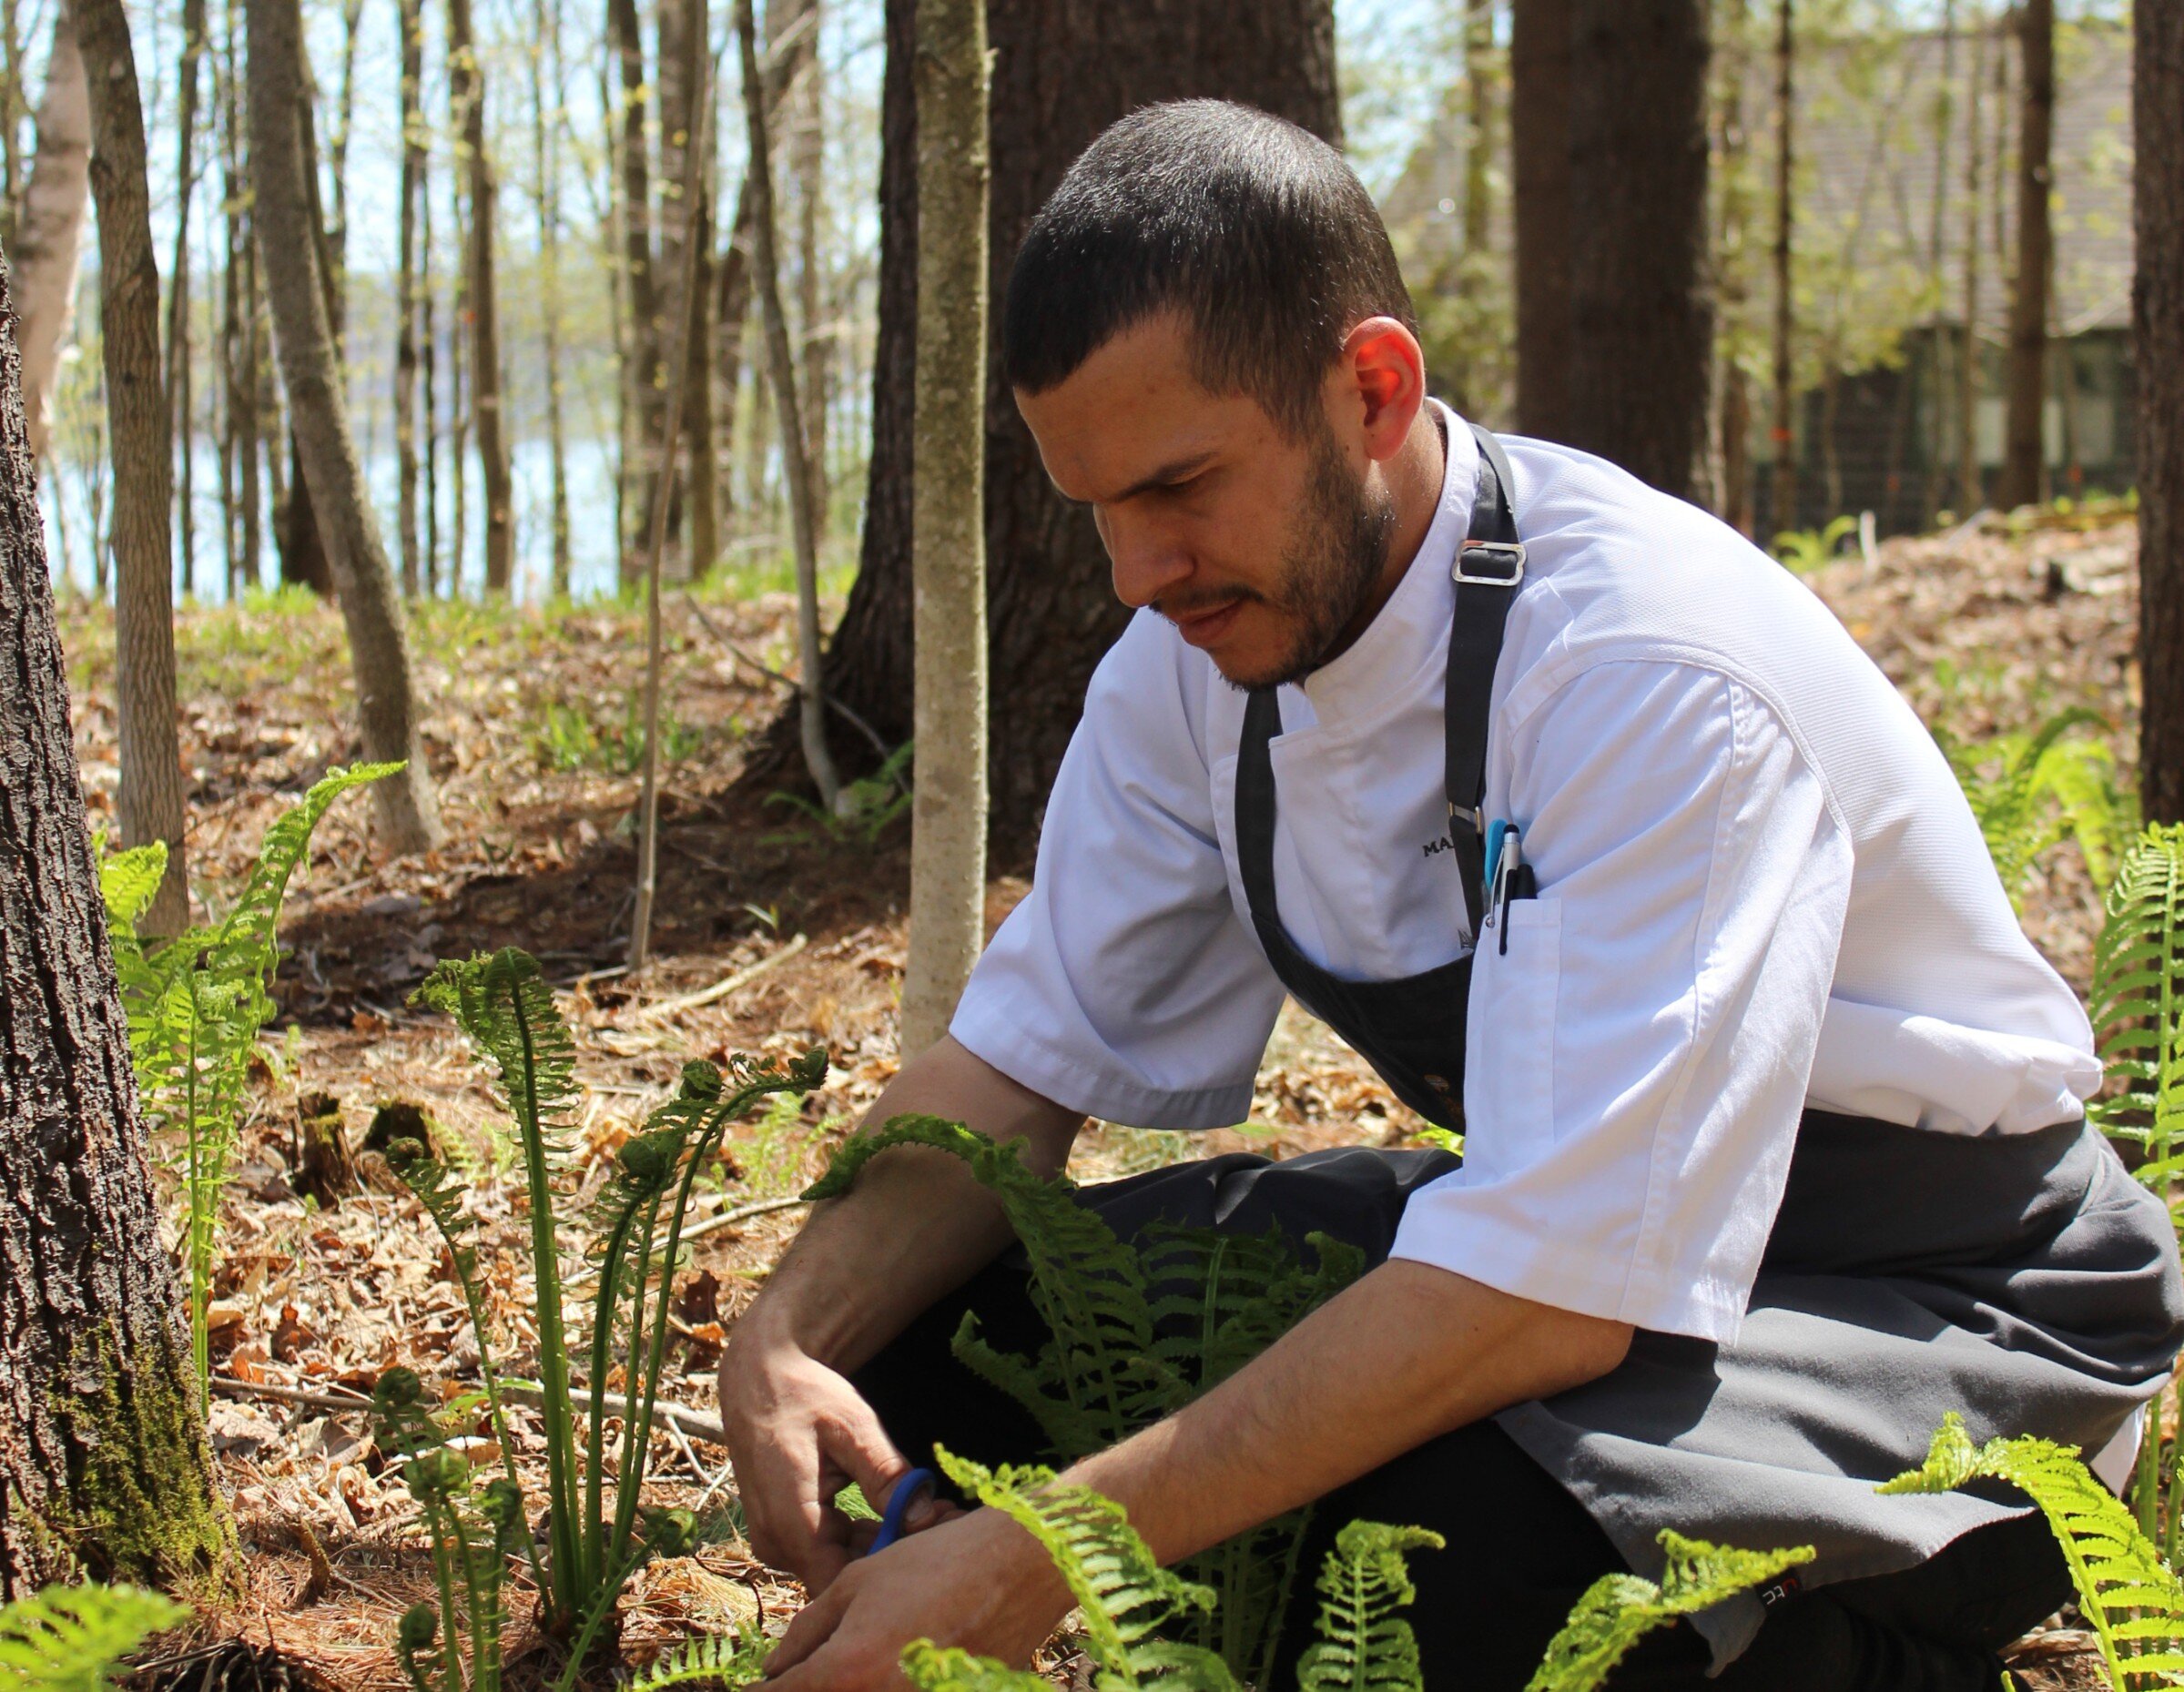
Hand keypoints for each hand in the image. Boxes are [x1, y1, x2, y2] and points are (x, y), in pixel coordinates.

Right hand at [719, 1327, 929, 1590]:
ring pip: (839, 1563)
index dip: (893, 1569)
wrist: (758, 1381)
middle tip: (950, 1519)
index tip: (939, 1542)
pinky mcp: (784, 1535)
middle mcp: (777, 1545)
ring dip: (882, 1544)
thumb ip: (885, 1475)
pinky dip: (862, 1536)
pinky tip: (898, 1513)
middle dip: (897, 1554)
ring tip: (937, 1513)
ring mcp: (777, 1543)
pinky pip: (829, 1549)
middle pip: (844, 1574)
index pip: (844, 1581)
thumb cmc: (804, 1397)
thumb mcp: (852, 1427)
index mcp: (790, 1522)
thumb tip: (924, 1517)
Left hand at [762, 1507, 1071, 1690]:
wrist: (1022, 1567)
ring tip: (861, 1658)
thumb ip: (809, 1629)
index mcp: (848, 1669)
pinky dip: (888, 1687)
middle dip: (807, 1688)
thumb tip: (778, 1669)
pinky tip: (890, 1665)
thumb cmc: (937, 1563)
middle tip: (804, 1675)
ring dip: (849, 1688)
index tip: (759, 1687)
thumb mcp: (859, 1581)